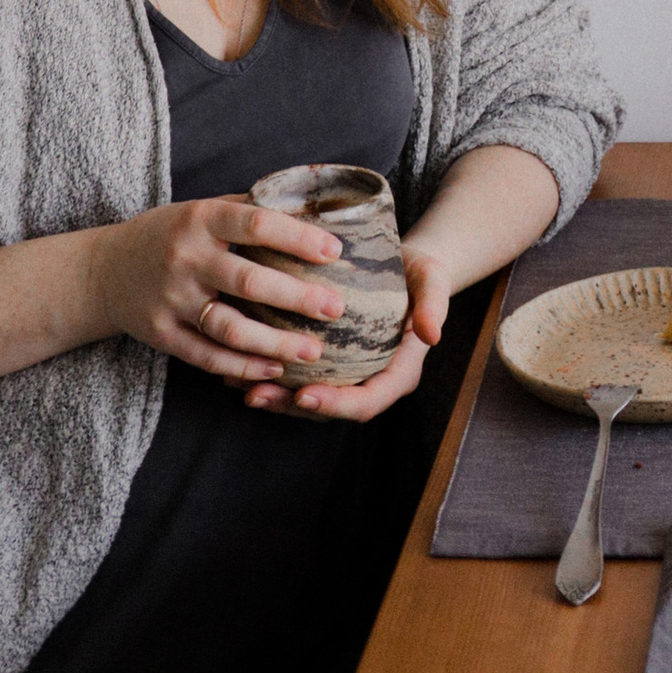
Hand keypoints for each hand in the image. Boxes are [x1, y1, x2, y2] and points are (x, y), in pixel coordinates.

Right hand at [86, 195, 345, 388]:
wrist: (104, 271)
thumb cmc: (169, 234)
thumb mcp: (200, 208)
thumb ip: (249, 208)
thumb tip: (315, 206)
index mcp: (200, 219)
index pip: (257, 224)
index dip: (299, 238)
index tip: (335, 252)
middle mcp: (185, 258)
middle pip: (249, 281)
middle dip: (298, 298)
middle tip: (337, 308)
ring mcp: (171, 300)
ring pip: (231, 328)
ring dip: (276, 343)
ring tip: (314, 352)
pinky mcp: (162, 335)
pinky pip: (208, 356)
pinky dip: (244, 366)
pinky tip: (275, 369)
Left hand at [245, 242, 450, 421]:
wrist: (408, 264)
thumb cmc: (421, 273)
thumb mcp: (433, 281)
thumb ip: (435, 305)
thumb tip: (431, 335)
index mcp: (398, 373)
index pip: (365, 402)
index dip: (334, 404)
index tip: (304, 395)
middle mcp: (370, 380)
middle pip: (328, 408)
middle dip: (290, 406)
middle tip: (256, 394)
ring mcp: (347, 374)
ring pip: (306, 397)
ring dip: (272, 395)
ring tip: (237, 382)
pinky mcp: (328, 361)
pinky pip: (297, 377)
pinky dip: (268, 374)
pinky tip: (237, 362)